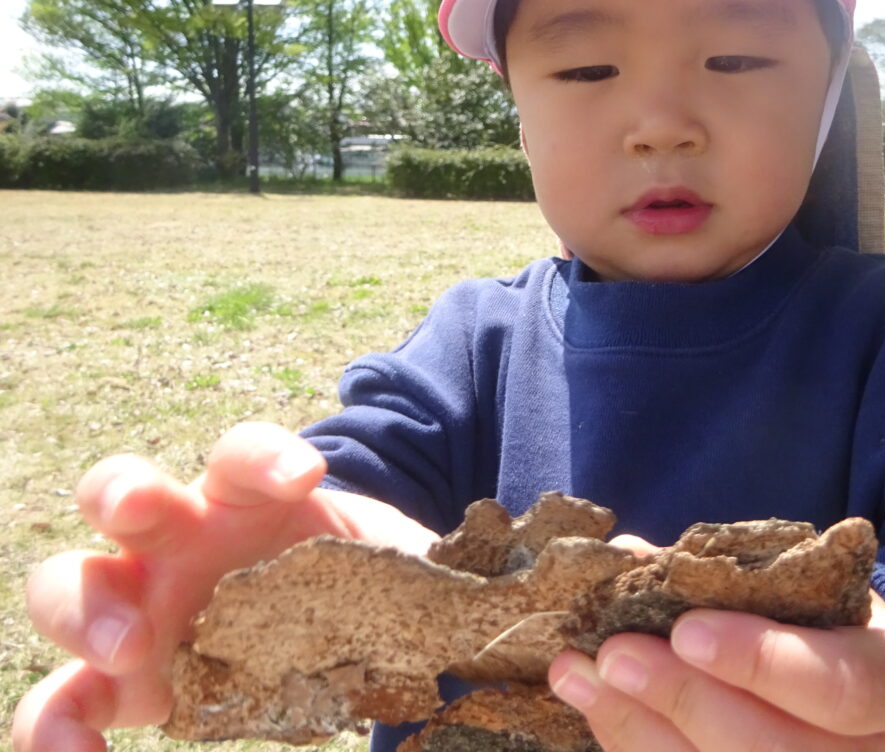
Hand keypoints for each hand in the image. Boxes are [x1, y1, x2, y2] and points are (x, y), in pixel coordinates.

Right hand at [12, 423, 436, 751]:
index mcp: (246, 495)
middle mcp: (178, 536)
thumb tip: (537, 585)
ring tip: (122, 638)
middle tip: (152, 519)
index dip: (263, 454)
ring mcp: (135, 601)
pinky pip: (59, 699)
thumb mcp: (390, 569)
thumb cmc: (348, 581)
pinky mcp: (116, 677)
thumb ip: (439, 572)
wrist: (312, 624)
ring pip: (67, 579)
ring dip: (79, 601)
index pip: (240, 455)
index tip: (306, 473)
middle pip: (123, 490)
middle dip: (127, 493)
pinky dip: (52, 724)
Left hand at [548, 591, 884, 751]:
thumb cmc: (825, 622)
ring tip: (578, 677)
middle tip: (614, 655)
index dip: (760, 663)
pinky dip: (635, 747)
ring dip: (637, 731)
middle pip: (772, 751)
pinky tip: (593, 707)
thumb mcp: (807, 586)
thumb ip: (731, 574)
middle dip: (682, 700)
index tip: (686, 630)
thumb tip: (630, 558)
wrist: (859, 682)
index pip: (838, 687)